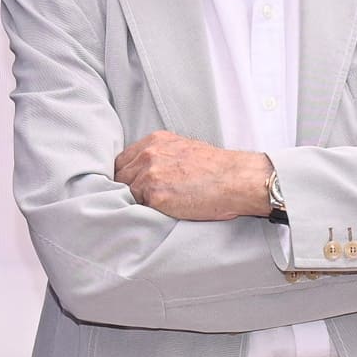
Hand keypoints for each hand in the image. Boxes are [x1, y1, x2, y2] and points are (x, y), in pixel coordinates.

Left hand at [112, 130, 270, 220]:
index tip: (133, 187)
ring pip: (126, 193)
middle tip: (141, 201)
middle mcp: (149, 154)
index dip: (127, 176)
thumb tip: (148, 171)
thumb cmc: (218, 168)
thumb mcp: (185, 149)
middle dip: (128, 189)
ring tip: (152, 209)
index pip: (123, 160)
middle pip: (120, 176)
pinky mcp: (155, 196)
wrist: (236, 180)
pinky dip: (144, 213)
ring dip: (136, 203)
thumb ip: (162, 156)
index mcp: (155, 141)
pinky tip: (157, 215)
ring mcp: (150, 175)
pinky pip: (138, 209)